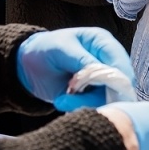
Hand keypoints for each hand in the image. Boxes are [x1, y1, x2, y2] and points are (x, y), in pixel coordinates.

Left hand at [16, 27, 136, 110]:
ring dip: (85, 102)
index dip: (118, 76)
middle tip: (72, 94)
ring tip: (62, 100)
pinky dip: (79, 106)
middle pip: (119, 83)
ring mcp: (101, 80)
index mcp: (102, 43)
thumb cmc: (45, 49)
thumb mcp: (60, 49)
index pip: (120, 60)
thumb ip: (81, 60)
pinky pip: (94, 106)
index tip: (106, 90)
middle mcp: (107, 61)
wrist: (29, 66)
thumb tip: (100, 74)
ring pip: (108, 97)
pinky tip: (62, 101)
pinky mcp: (92, 95)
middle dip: (99, 93)